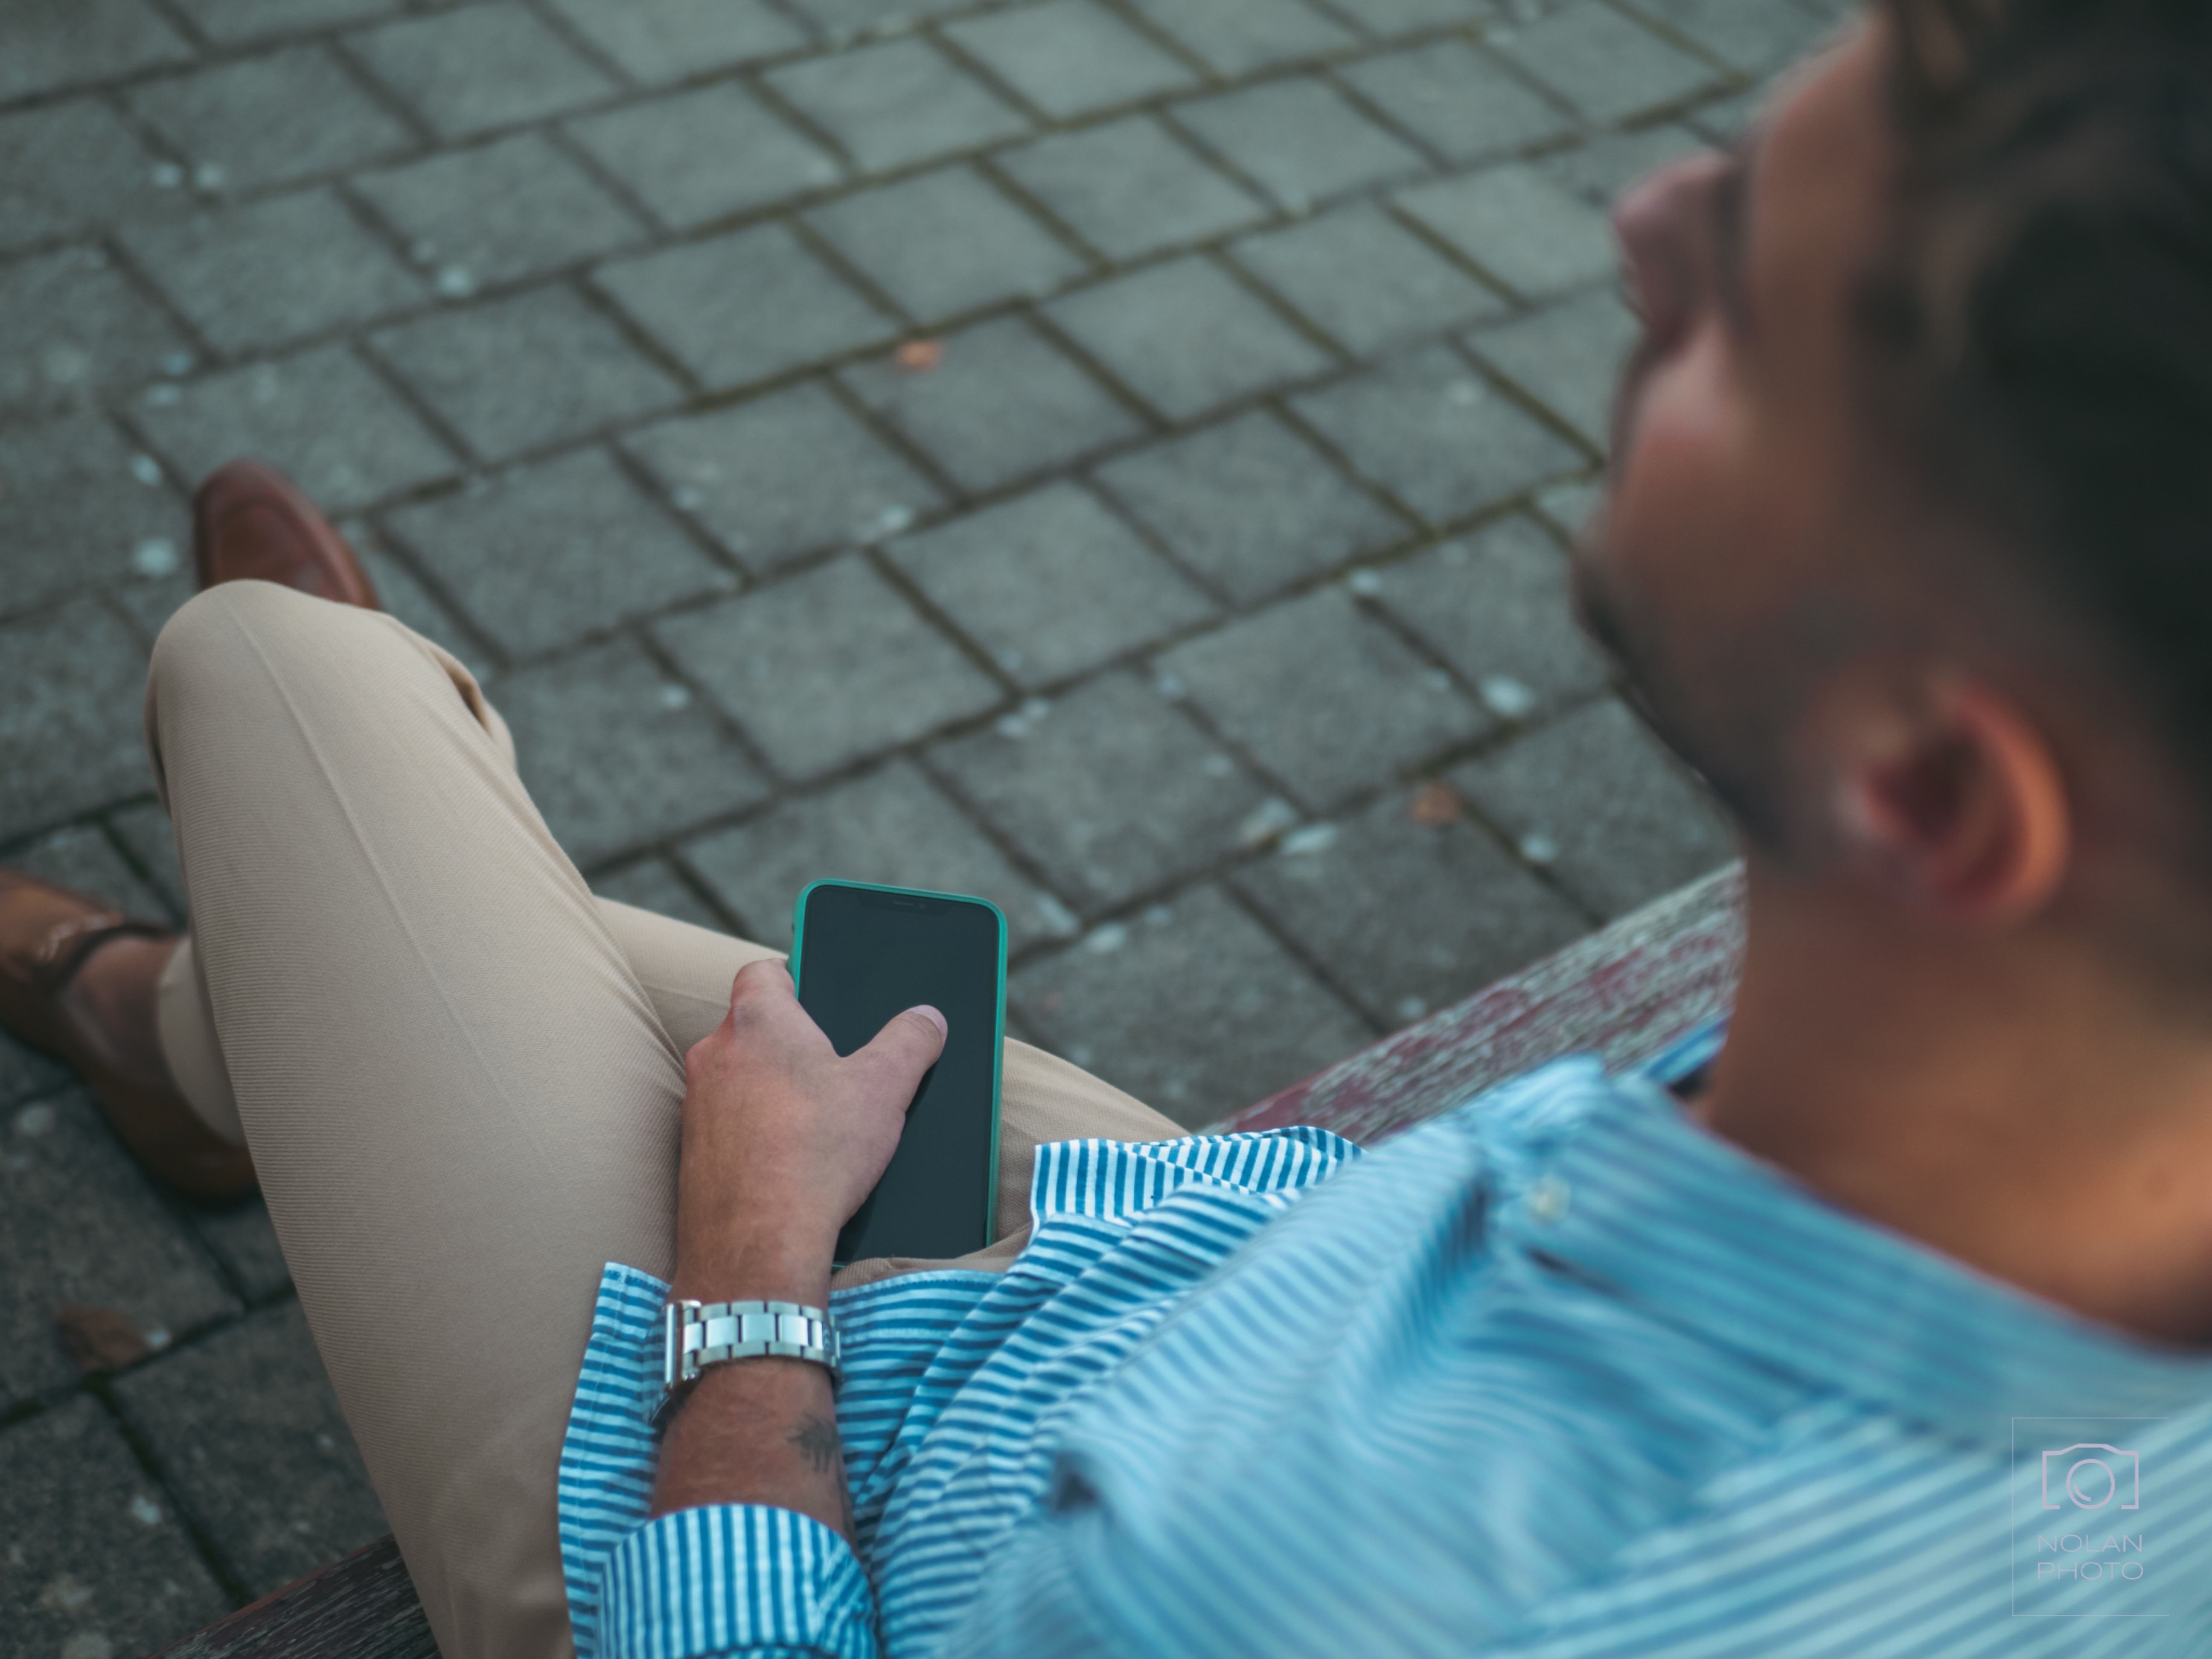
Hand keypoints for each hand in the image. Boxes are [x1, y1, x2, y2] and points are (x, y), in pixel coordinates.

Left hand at [671, 957, 945, 1303]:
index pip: (764, 971)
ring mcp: (695, 1105)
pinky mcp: (690, 1153)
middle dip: (793, 1043)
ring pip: (739, 1079)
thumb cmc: (815, 1155)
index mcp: (757, 1019)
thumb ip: (910, 1041)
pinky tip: (790, 1161)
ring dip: (772, 1091)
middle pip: (755, 1028)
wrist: (756, 1246)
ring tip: (818, 1124)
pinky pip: (727, 1126)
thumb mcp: (885, 1088)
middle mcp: (713, 1054)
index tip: (821, 997)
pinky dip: (755, 1134)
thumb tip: (927, 1018)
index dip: (795, 978)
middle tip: (835, 1070)